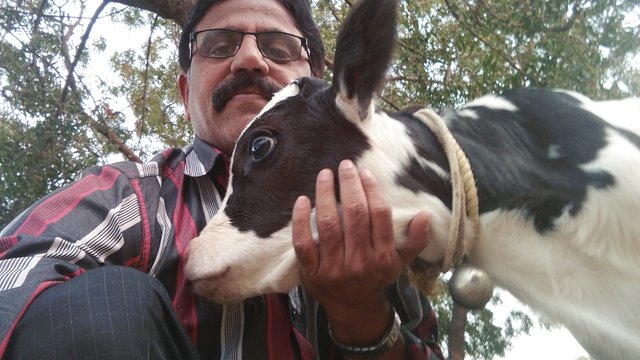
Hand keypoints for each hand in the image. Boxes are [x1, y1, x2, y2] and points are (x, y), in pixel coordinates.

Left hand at [292, 159, 429, 346]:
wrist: (353, 308)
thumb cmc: (376, 277)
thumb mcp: (400, 263)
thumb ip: (414, 240)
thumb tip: (425, 215)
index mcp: (382, 256)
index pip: (379, 215)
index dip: (372, 190)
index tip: (365, 172)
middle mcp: (359, 261)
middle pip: (354, 215)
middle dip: (349, 185)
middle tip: (344, 165)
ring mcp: (333, 267)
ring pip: (328, 224)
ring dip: (325, 195)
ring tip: (325, 174)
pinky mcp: (311, 272)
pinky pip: (303, 243)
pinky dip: (300, 221)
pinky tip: (301, 200)